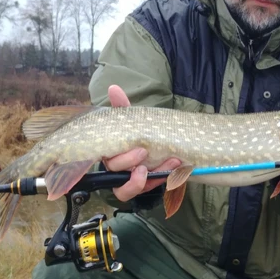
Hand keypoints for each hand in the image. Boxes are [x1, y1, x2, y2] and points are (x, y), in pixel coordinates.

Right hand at [102, 85, 182, 202]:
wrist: (158, 145)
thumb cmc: (137, 132)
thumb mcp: (131, 120)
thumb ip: (122, 106)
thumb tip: (113, 88)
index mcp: (109, 151)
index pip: (106, 157)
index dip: (121, 156)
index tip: (140, 146)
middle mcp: (115, 168)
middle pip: (115, 170)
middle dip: (130, 161)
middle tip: (145, 151)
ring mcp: (128, 180)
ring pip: (127, 188)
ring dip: (143, 180)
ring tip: (166, 163)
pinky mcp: (142, 187)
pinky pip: (145, 190)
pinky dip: (157, 181)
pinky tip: (173, 170)